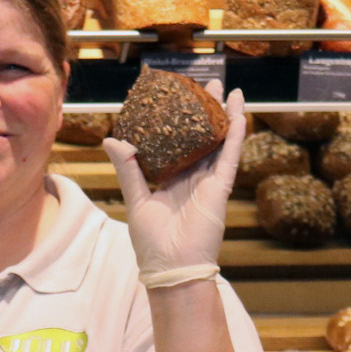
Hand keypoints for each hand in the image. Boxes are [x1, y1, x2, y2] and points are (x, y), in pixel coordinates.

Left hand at [104, 86, 247, 276]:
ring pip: (221, 142)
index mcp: (172, 180)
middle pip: (204, 137)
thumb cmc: (151, 242)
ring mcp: (209, 181)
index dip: (181, 122)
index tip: (179, 98)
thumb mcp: (136, 198)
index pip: (179, 144)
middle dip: (208, 111)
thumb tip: (111, 139)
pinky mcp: (220, 188)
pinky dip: (235, 134)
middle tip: (210, 84)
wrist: (171, 266)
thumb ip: (128, 168)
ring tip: (230, 90)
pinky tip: (239, 113)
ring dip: (226, 116)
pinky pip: (230, 156)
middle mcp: (193, 178)